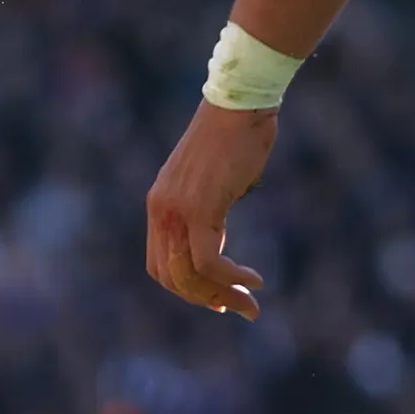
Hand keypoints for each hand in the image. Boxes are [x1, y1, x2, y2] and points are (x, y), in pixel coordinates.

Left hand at [144, 100, 277, 319]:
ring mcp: (176, 210)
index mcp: (160, 204)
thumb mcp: (215, 182)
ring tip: (251, 304)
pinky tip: (254, 281)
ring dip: (221, 296)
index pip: (160, 264)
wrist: (241, 104)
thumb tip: (219, 240)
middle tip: (240, 308)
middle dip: (205, 300)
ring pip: (188, 274)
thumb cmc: (237, 137)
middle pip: (170, 277)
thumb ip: (209, 213)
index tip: (218, 297)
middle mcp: (161, 210)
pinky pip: (208, 261)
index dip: (186, 288)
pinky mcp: (199, 208)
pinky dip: (230, 278)